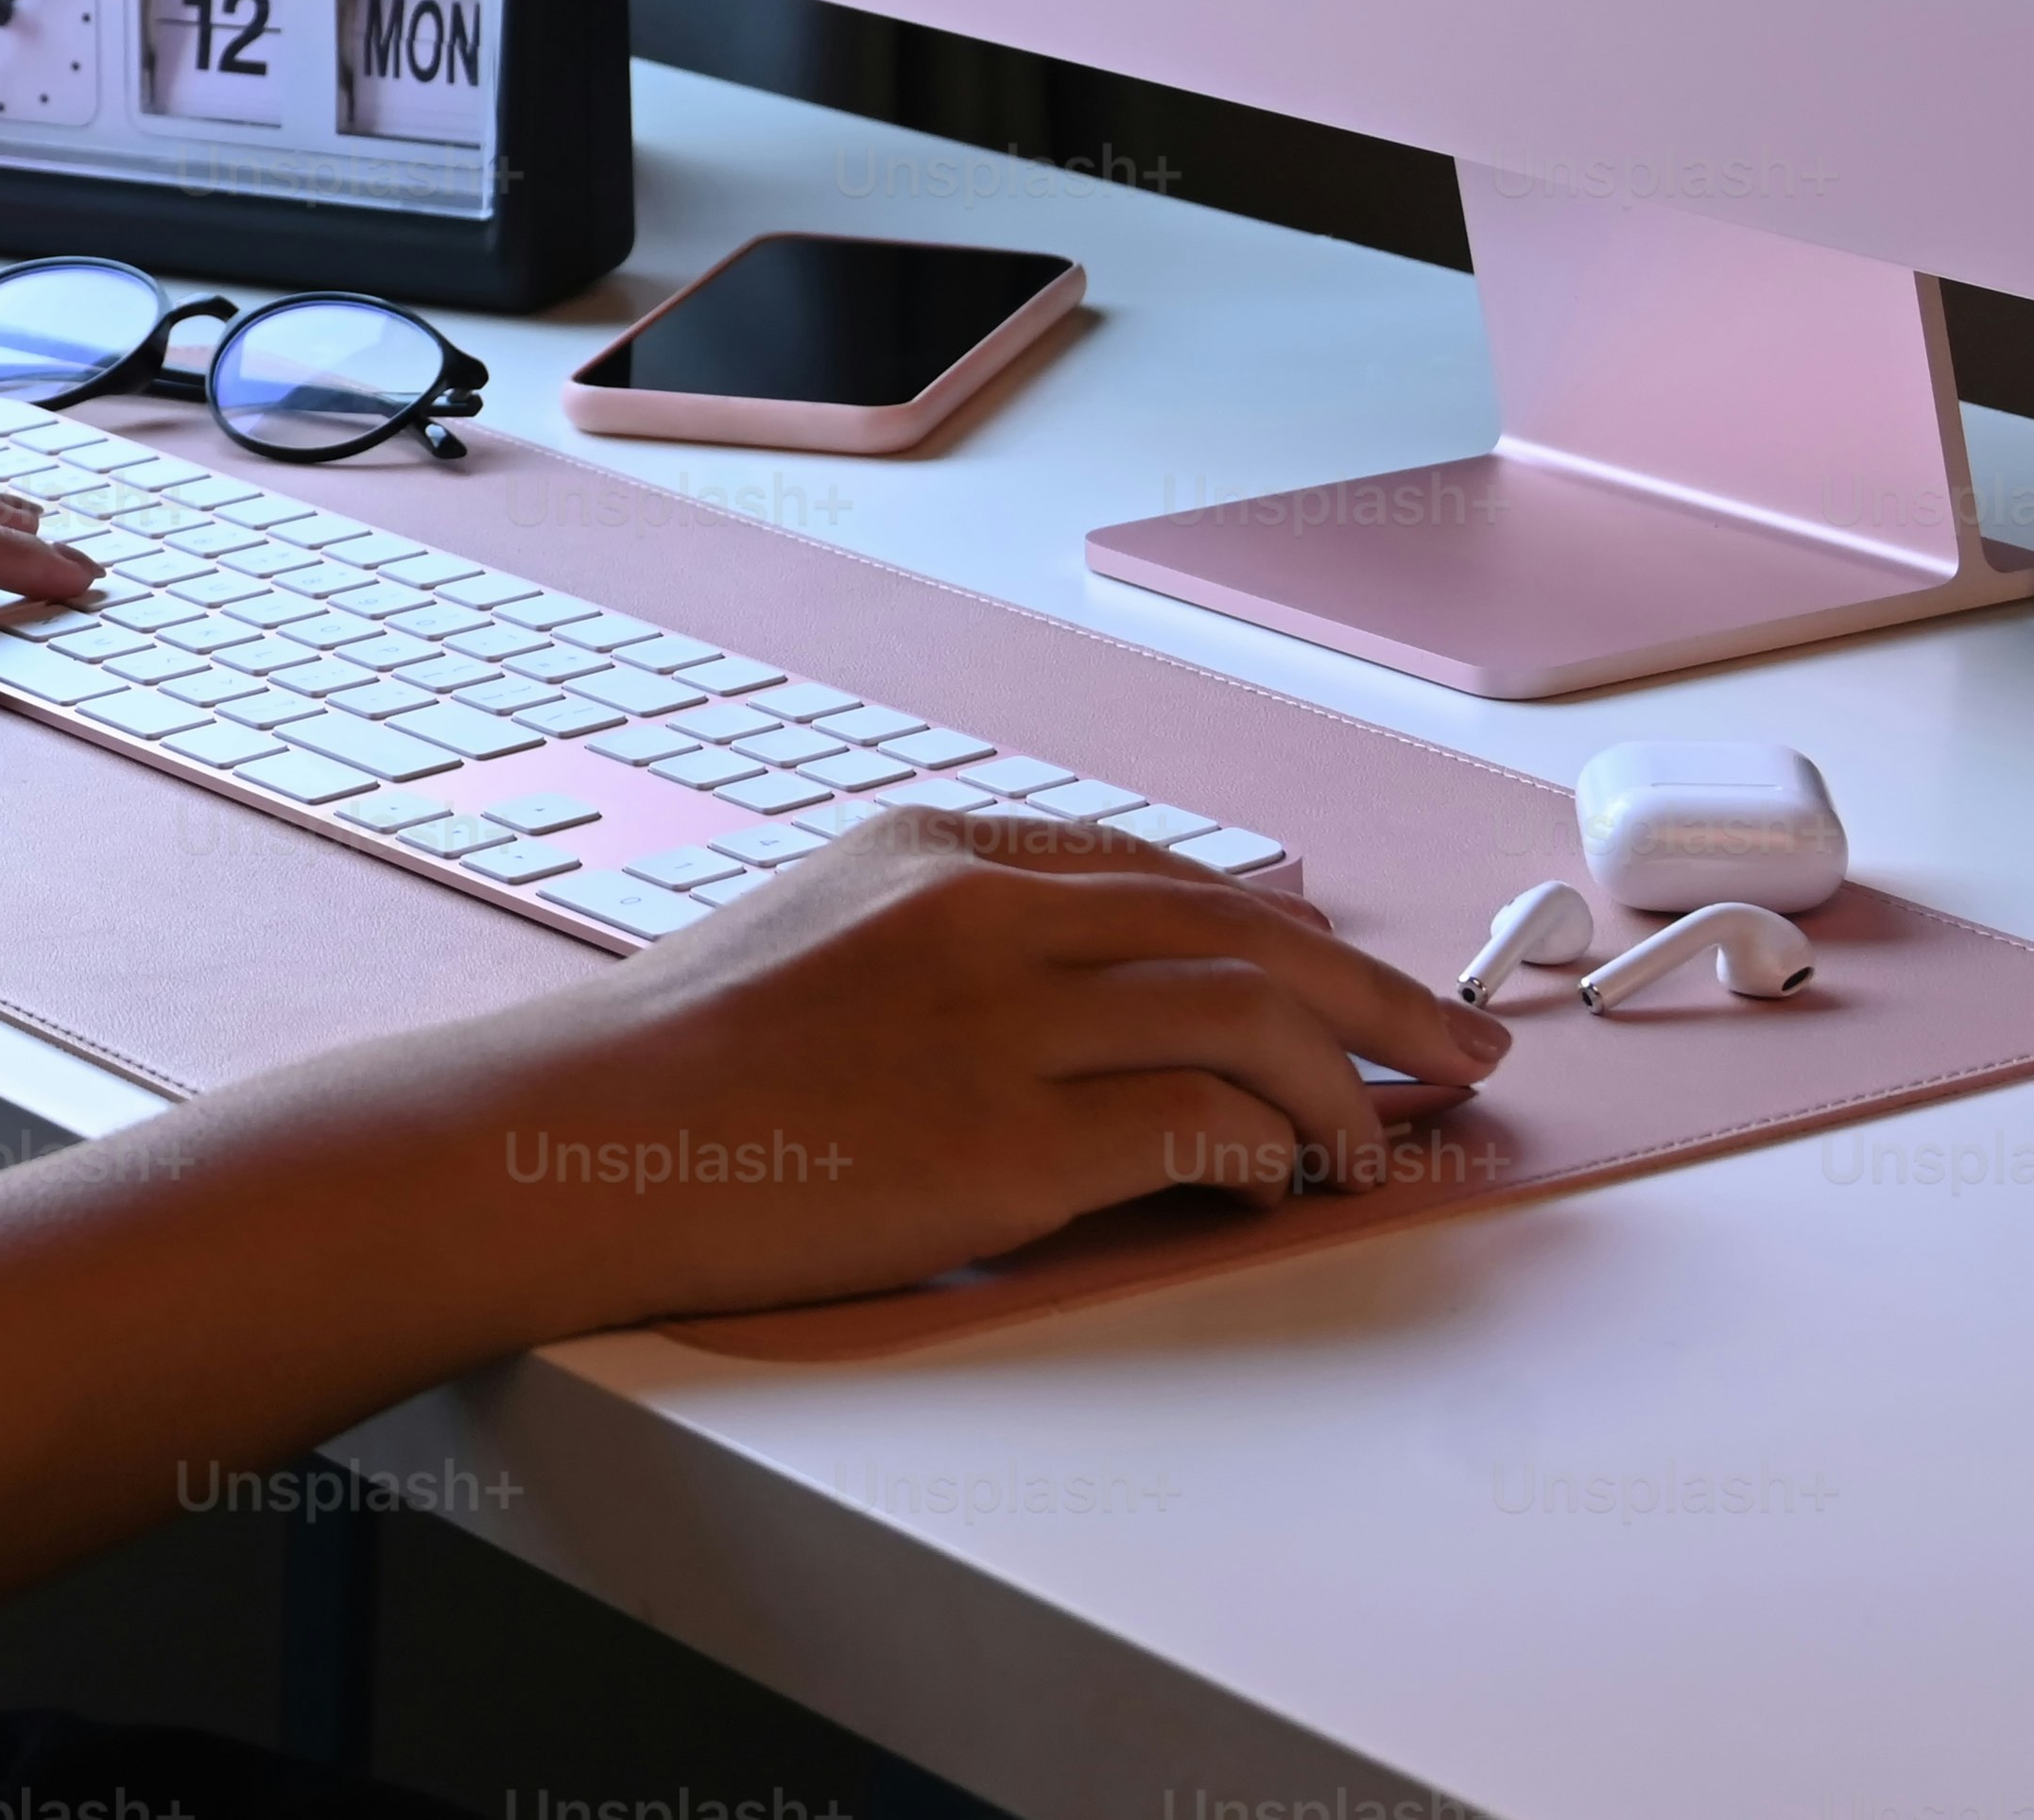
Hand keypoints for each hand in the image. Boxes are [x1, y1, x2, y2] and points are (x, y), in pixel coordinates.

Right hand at [320, 811, 1517, 1328]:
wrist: (570, 1141)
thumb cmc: (674, 1071)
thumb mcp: (814, 939)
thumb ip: (947, 940)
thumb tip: (1087, 987)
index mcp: (938, 850)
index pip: (1161, 875)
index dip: (1284, 933)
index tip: (1354, 981)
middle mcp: (985, 912)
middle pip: (1249, 934)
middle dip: (1381, 998)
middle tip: (1463, 1049)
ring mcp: (1001, 1021)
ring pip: (1254, 1020)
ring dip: (1349, 1089)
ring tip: (1387, 1143)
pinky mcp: (1009, 1141)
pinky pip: (1204, 1126)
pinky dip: (1275, 1152)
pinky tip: (1293, 1182)